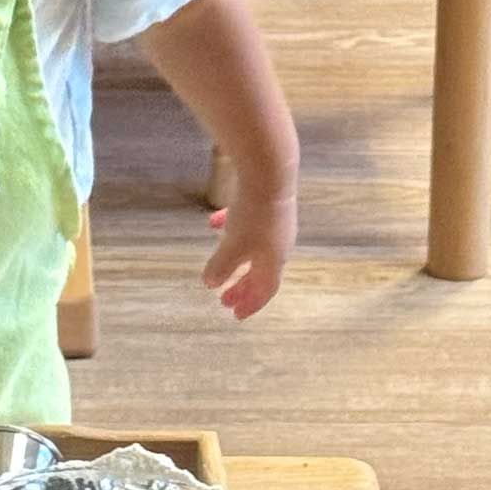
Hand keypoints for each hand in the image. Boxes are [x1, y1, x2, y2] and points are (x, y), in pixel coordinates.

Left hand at [203, 186, 294, 319]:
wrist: (269, 174)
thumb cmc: (253, 216)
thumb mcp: (232, 246)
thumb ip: (221, 267)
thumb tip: (211, 283)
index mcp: (274, 260)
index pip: (265, 290)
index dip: (250, 303)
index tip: (235, 314)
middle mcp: (279, 245)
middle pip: (260, 273)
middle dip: (242, 287)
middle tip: (224, 300)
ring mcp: (276, 224)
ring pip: (255, 250)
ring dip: (237, 261)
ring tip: (220, 267)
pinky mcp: (268, 204)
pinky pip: (249, 224)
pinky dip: (233, 229)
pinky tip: (215, 223)